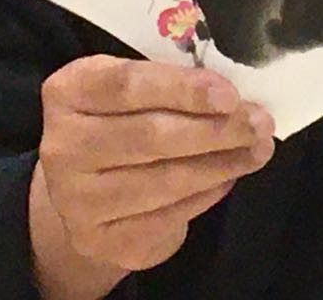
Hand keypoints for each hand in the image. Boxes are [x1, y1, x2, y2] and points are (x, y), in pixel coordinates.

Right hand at [29, 55, 275, 297]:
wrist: (86, 185)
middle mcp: (63, 146)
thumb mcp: (132, 86)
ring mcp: (77, 199)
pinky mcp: (101, 239)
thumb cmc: (121, 118)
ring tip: (258, 149)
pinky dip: (208, 194)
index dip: (181, 89)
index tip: (229, 95)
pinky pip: (168, 216)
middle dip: (215, 129)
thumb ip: (170, 83)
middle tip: (259, 122)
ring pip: (165, 180)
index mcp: (69, 91)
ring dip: (222, 163)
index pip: (127, 85)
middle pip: (150, 136)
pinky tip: (229, 176)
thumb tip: (236, 97)